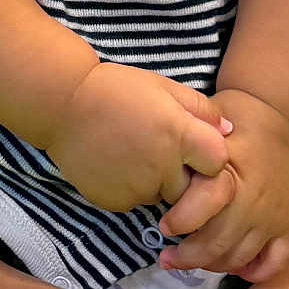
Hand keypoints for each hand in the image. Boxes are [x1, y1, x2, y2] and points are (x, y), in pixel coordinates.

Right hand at [46, 62, 231, 214]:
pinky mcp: (115, 201)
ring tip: (129, 152)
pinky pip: (133, 202)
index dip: (209, 156)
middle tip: (155, 148)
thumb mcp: (162, 86)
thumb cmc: (114, 88)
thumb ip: (201, 109)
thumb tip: (228, 131)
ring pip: (160, 196)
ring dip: (154, 182)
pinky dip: (128, 188)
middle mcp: (163, 166)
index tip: (194, 147)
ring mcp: (137, 187)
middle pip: (191, 187)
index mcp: (179, 134)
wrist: (61, 102)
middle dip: (181, 174)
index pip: (218, 163)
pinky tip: (113, 163)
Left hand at [158, 89, 288, 281]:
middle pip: (218, 242)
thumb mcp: (203, 124)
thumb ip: (184, 147)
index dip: (179, 221)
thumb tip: (157, 168)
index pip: (203, 207)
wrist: (276, 116)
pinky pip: (274, 261)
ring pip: (239, 257)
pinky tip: (233, 267)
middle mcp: (253, 198)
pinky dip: (254, 271)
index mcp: (229, 171)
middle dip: (187, 256)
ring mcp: (273, 215)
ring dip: (212, 266)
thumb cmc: (231, 120)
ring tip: (190, 261)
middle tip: (166, 257)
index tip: (162, 226)